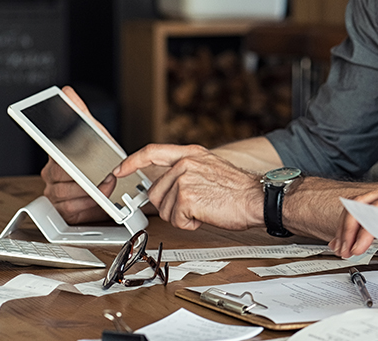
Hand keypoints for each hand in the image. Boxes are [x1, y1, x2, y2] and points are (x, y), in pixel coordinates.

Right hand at [39, 86, 114, 223]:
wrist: (115, 182)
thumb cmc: (101, 158)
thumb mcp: (94, 133)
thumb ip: (80, 113)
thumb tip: (67, 92)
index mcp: (56, 154)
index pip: (49, 150)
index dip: (57, 153)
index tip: (66, 157)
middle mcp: (51, 173)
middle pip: (60, 175)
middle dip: (84, 175)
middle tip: (104, 174)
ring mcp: (55, 192)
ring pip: (64, 193)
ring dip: (88, 191)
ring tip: (105, 186)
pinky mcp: (62, 210)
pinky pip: (69, 209)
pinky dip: (86, 205)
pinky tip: (97, 200)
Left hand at [114, 144, 262, 230]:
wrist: (258, 198)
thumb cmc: (239, 190)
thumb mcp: (210, 168)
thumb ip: (185, 171)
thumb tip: (165, 185)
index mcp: (190, 154)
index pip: (152, 152)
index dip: (131, 162)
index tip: (119, 170)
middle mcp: (184, 164)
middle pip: (155, 192)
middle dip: (171, 206)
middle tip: (195, 205)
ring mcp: (184, 179)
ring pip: (165, 209)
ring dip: (183, 216)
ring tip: (205, 208)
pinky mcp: (186, 198)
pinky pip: (176, 220)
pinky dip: (190, 224)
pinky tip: (206, 215)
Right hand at [330, 179, 377, 263]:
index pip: (376, 210)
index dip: (364, 231)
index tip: (358, 248)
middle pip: (361, 204)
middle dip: (349, 228)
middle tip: (345, 249)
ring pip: (361, 206)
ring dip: (349, 227)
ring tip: (342, 246)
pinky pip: (369, 210)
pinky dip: (357, 224)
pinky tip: (348, 238)